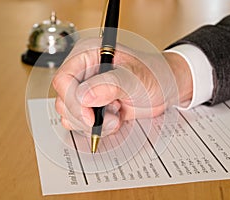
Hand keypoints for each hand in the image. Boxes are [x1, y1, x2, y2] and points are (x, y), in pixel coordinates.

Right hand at [52, 38, 191, 135]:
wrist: (165, 88)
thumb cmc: (154, 74)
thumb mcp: (136, 77)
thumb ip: (111, 84)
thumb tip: (85, 96)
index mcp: (89, 55)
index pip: (64, 79)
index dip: (73, 100)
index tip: (90, 116)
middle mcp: (83, 72)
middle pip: (64, 100)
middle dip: (86, 116)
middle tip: (113, 116)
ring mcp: (86, 91)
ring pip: (69, 115)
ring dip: (94, 124)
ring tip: (116, 114)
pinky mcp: (91, 107)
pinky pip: (80, 124)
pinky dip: (97, 128)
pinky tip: (114, 118)